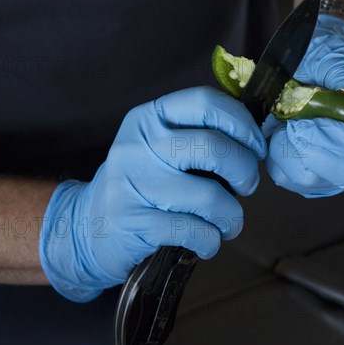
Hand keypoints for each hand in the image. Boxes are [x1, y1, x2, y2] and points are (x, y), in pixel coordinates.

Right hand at [39, 86, 265, 301]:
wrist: (87, 225)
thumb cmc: (141, 184)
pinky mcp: (133, 222)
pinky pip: (194, 231)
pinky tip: (207, 241)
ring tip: (229, 223)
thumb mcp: (160, 148)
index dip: (242, 125)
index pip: (207, 102)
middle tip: (246, 187)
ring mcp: (133, 183)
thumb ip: (200, 139)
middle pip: (214, 147)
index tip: (255, 148)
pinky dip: (211, 241)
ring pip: (209, 196)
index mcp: (151, 117)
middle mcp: (139, 144)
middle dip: (245, 171)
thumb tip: (255, 146)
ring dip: (232, 216)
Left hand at [263, 14, 343, 197]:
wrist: (301, 57)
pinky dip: (274, 158)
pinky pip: (288, 179)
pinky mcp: (308, 172)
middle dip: (316, 153)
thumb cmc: (324, 51)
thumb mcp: (333, 51)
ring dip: (289, 152)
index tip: (314, 122)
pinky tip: (276, 132)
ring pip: (314, 181)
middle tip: (293, 124)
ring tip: (283, 121)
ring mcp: (337, 164)